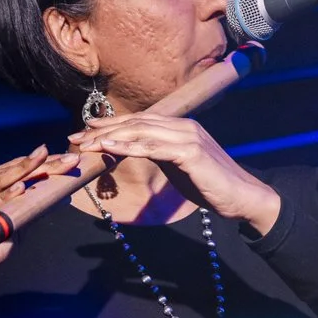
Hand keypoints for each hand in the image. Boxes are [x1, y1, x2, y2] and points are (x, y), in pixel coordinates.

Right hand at [0, 144, 79, 307]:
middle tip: (67, 159)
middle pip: (7, 172)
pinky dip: (2, 197)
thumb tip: (60, 196)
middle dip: (39, 165)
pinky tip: (20, 188)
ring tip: (46, 162)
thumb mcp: (13, 226)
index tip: (66, 159)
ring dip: (24, 172)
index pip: (12, 170)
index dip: (39, 164)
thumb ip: (29, 209)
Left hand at [70, 112, 280, 234]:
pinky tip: (109, 148)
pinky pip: (153, 148)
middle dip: (104, 129)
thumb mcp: (179, 165)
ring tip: (86, 143)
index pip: (140, 121)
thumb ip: (159, 154)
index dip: (112, 124)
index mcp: (181, 127)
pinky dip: (129, 147)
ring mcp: (188, 137)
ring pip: (142, 132)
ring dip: (110, 136)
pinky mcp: (190, 152)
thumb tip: (133, 151)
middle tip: (76, 136)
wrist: (241, 196)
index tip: (87, 130)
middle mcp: (183, 126)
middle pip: (136, 123)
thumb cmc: (210, 184)